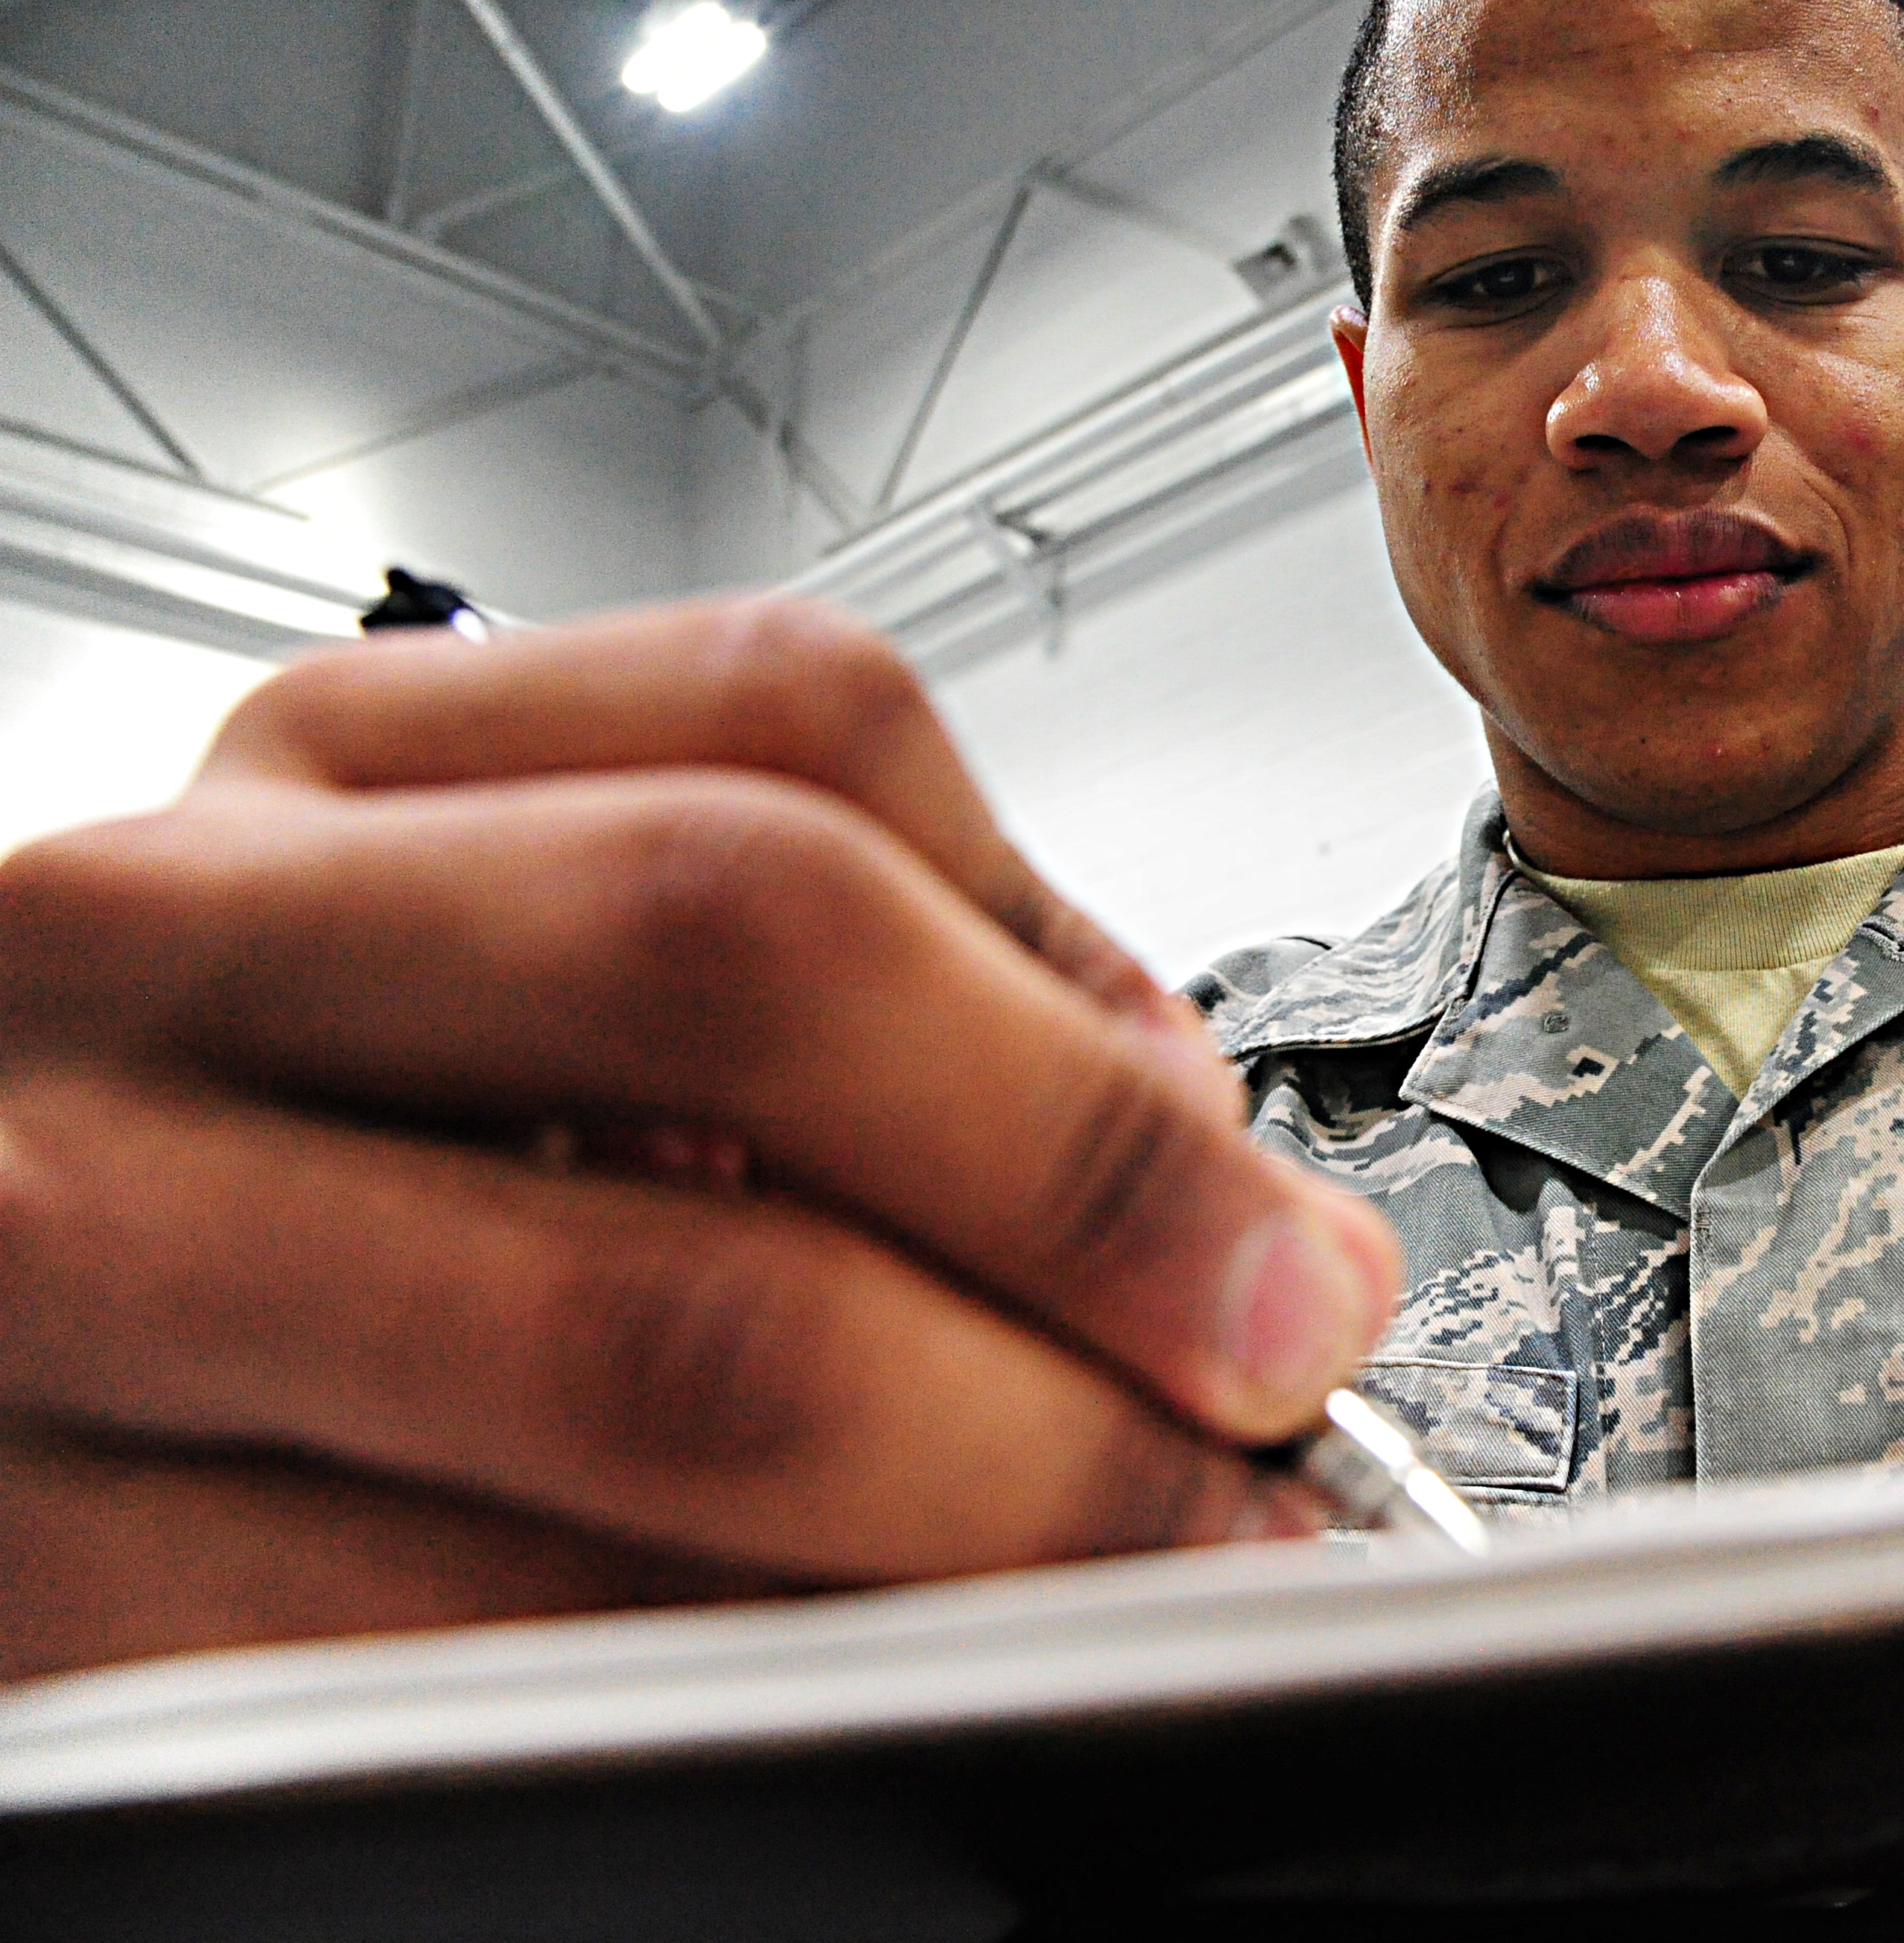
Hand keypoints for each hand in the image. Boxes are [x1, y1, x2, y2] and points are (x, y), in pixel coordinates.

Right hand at [0, 598, 1399, 1682]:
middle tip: (1275, 1385)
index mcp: (325, 780)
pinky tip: (884, 1668)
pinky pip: (513, 1635)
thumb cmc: (241, 1185)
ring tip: (1153, 1562)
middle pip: (742, 960)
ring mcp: (69, 1246)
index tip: (1269, 1217)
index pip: (793, 738)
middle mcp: (159, 949)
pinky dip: (785, 1671)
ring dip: (1004, 1486)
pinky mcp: (48, 1575)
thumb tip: (1189, 1192)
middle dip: (1089, 1210)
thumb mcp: (479, 991)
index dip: (1096, 994)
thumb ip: (814, 1012)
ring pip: (661, 1326)